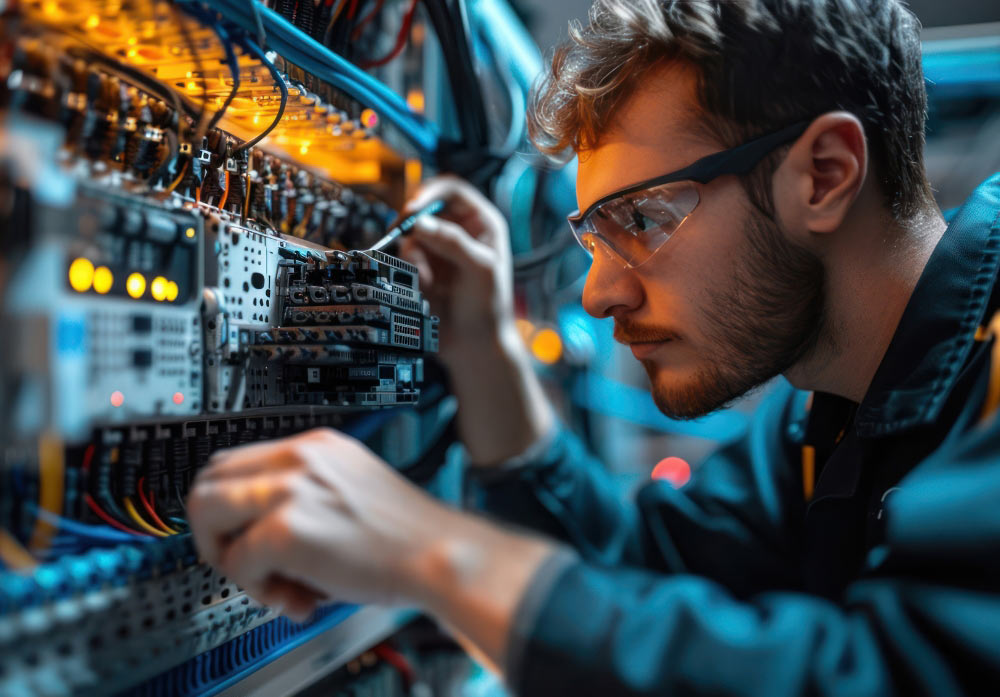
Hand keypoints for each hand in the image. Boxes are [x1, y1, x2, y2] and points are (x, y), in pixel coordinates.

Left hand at [186, 428, 458, 619]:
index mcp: (315, 446)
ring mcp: (290, 489)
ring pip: (206, 512)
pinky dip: (256, 589)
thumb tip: (252, 533)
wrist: (438, 555)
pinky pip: (236, 561)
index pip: (236, 461)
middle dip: (214, 531)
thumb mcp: (348, 491)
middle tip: (243, 562)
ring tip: (269, 582)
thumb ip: (302, 498)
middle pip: (209, 479)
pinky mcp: (286, 529)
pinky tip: (296, 597)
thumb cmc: (404, 537)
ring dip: (226, 557)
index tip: (240, 537)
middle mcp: (299, 458)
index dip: (229, 507)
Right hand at [399, 176, 514, 364]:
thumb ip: (452, 242)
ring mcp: (438, 249)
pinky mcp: (422, 267)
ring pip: (410, 234)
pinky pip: (405, 256)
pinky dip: (410, 270)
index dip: (431, 192)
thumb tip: (419, 223)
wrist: (474, 345)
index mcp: (481, 223)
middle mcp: (458, 231)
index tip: (413, 208)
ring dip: (413, 254)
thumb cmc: (488, 306)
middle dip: (411, 222)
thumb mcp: (479, 269)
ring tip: (426, 279)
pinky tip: (425, 287)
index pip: (452, 190)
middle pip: (425, 208)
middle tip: (398, 232)